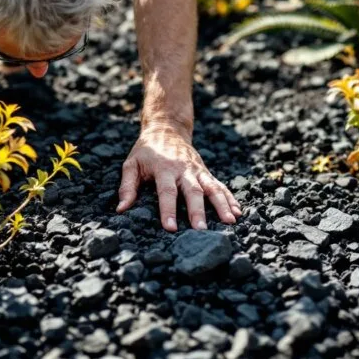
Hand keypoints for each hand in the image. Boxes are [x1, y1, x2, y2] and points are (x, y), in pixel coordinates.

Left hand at [116, 121, 241, 230]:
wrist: (167, 128)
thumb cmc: (146, 151)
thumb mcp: (131, 164)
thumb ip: (127, 187)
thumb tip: (121, 209)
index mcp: (164, 168)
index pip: (167, 191)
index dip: (168, 209)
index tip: (170, 227)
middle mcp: (184, 169)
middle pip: (193, 191)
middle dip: (198, 211)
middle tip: (201, 230)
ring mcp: (198, 170)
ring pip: (212, 188)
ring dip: (222, 205)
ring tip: (231, 221)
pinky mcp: (206, 172)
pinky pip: (220, 186)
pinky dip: (230, 198)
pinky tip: (238, 212)